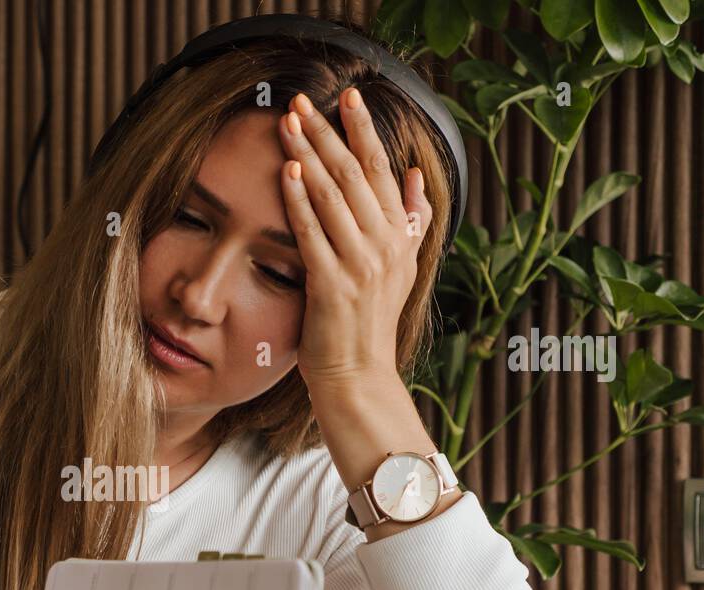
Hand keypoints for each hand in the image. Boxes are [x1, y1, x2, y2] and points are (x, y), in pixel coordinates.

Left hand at [277, 87, 432, 389]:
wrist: (360, 377)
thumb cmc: (369, 326)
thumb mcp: (401, 269)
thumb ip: (411, 221)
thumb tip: (416, 175)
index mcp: (401, 237)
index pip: (383, 171)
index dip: (364, 131)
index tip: (348, 98)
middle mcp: (387, 245)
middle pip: (355, 174)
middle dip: (328, 132)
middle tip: (302, 100)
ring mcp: (361, 265)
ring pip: (333, 196)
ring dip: (307, 155)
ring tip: (288, 123)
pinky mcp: (333, 285)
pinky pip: (313, 232)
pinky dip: (299, 200)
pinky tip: (287, 172)